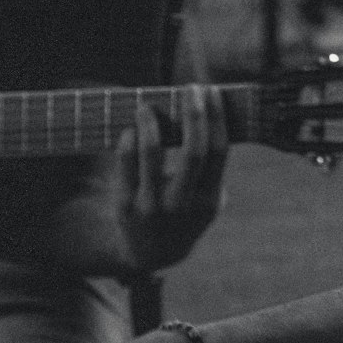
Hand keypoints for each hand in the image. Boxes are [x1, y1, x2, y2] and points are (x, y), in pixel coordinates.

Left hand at [114, 84, 227, 270]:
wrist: (152, 254)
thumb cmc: (185, 213)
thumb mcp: (207, 199)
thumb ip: (211, 168)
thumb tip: (208, 113)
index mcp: (208, 199)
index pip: (217, 150)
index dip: (216, 117)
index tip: (211, 92)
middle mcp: (182, 204)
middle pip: (193, 150)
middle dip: (193, 114)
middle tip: (190, 88)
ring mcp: (152, 206)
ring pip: (152, 154)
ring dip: (151, 123)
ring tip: (146, 106)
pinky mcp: (126, 206)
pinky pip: (125, 165)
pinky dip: (129, 142)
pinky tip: (131, 129)